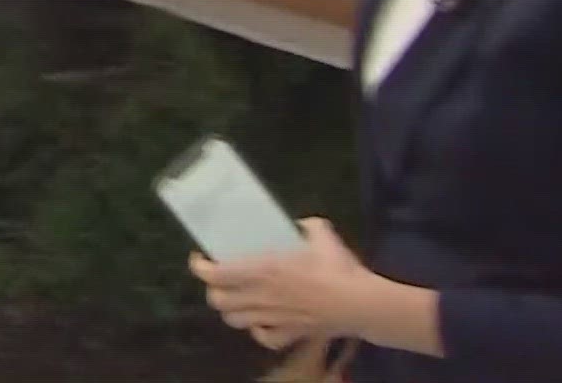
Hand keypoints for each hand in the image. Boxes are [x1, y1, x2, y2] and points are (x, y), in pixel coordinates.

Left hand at [190, 218, 381, 349]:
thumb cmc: (338, 268)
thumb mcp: (322, 235)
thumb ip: (307, 225)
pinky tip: (263, 322)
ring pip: (235, 321)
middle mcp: (261, 296)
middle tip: (220, 278)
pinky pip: (264, 338)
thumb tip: (299, 223)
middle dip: (213, 290)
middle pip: (218, 301)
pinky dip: (259, 331)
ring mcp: (273, 318)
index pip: (215, 274)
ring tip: (237, 298)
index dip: (200, 267)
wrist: (361, 303)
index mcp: (263, 270)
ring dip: (232, 310)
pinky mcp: (290, 334)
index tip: (201, 258)